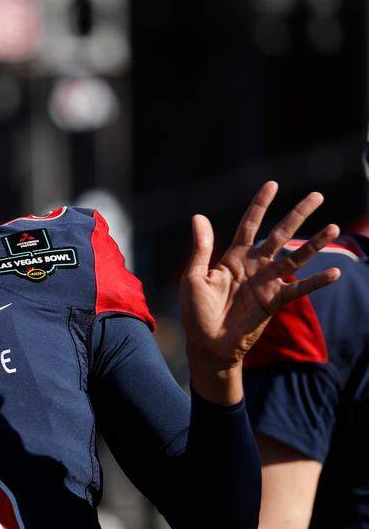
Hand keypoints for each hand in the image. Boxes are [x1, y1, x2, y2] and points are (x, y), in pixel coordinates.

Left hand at [181, 182, 340, 379]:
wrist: (207, 345)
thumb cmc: (195, 312)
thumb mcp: (194, 278)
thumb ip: (202, 248)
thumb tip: (198, 216)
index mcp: (232, 258)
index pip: (249, 225)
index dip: (260, 205)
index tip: (273, 184)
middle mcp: (253, 266)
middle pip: (278, 234)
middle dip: (297, 215)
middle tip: (317, 195)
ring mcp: (267, 283)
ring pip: (295, 257)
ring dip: (314, 243)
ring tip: (333, 227)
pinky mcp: (275, 301)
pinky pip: (299, 289)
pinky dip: (316, 281)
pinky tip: (334, 273)